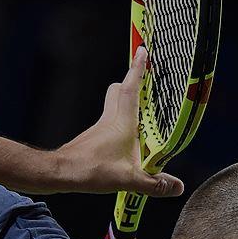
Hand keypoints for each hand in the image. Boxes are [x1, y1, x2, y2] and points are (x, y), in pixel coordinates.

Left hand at [53, 47, 184, 197]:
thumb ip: (154, 183)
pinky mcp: (92, 140)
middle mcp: (110, 120)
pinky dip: (119, 129)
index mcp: (122, 123)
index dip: (138, 69)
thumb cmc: (91, 169)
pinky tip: (125, 146)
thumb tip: (178, 187)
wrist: (60, 173)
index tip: (143, 51)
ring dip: (126, 108)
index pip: (131, 88)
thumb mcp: (129, 179)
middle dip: (130, 84)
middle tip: (144, 83)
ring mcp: (99, 129)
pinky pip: (108, 126)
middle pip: (118, 92)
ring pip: (113, 108)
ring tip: (142, 119)